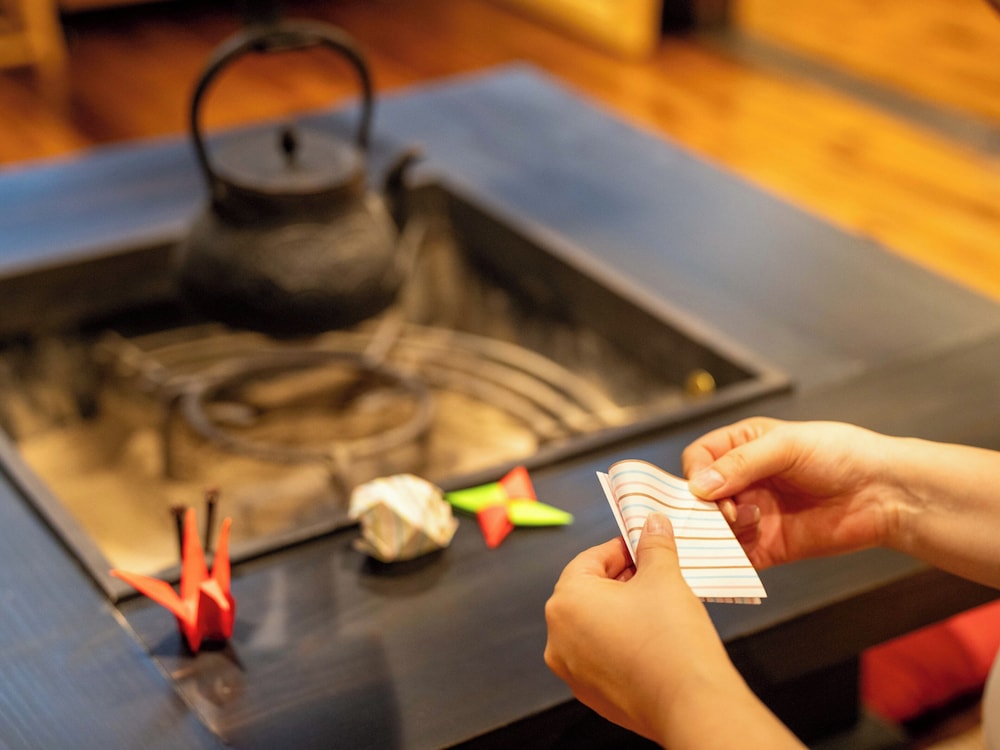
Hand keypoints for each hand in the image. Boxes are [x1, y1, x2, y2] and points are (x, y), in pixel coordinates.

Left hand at [544, 514, 801, 747]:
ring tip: (656, 606)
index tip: (645, 546)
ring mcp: (571, 670)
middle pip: (587, 592)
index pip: (589, 560)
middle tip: (655, 574)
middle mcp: (557, 637)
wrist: (690, 704)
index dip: (621, 549)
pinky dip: (620, 642)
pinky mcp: (590, 694)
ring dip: (620, 611)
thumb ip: (653, 545)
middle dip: (621, 579)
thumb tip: (653, 523)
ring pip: (593, 625)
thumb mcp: (664, 578)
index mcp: (566, 602)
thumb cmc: (671, 638)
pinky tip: (651, 639)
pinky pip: (600, 655)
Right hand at [681, 417, 896, 568]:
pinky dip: (730, 557)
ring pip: (713, 528)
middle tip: (726, 511)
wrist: (884, 493)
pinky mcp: (767, 547)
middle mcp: (743, 481)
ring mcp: (753, 515)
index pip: (698, 460)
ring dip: (722, 528)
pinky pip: (736, 556)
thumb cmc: (842, 454)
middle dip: (705, 506)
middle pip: (699, 497)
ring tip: (753, 520)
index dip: (695, 473)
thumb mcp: (787, 446)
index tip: (702, 488)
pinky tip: (744, 547)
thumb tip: (698, 486)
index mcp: (742, 448)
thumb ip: (740, 463)